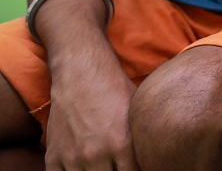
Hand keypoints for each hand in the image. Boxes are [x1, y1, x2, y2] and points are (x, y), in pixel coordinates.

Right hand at [45, 50, 137, 170]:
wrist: (81, 73)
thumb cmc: (114, 89)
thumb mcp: (137, 112)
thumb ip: (142, 139)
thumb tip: (153, 156)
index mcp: (122, 144)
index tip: (134, 167)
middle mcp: (96, 155)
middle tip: (116, 165)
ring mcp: (72, 157)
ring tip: (101, 166)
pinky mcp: (54, 155)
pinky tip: (81, 168)